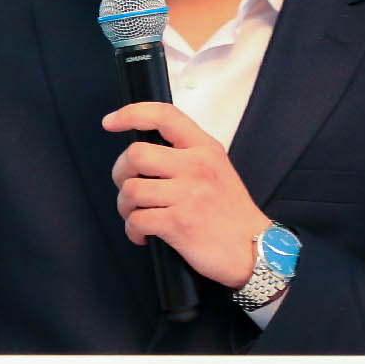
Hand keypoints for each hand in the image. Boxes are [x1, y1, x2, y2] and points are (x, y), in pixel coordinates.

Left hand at [103, 102, 265, 289]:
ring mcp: (187, 195)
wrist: (253, 249)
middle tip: (128, 187)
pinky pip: (136, 220)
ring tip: (137, 214)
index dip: (130, 114)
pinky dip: (133, 230)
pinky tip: (143, 234)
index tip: (111, 122)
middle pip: (135, 154)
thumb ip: (186, 154)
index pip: (163, 115)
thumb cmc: (231, 211)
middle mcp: (196, 166)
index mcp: (204, 148)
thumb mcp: (217, 168)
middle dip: (121, 173)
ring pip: (131, 190)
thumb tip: (142, 153)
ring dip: (125, 206)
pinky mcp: (178, 224)